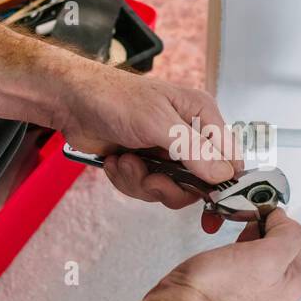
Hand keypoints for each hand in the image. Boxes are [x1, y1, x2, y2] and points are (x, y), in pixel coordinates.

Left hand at [57, 62, 240, 230]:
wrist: (71, 103)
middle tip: (151, 177)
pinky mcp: (145, 164)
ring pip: (170, 190)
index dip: (222, 183)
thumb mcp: (158, 123)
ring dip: (143, 182)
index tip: (211, 202)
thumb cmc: (113, 97)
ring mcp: (166, 152)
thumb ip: (193, 151)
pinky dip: (129, 180)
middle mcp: (188, 134)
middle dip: (169, 185)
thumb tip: (223, 175)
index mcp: (201, 115)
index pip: (229, 158)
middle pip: (199, 183)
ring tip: (127, 161)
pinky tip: (118, 161)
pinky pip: (147, 189)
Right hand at [145, 209, 300, 300]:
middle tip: (243, 226)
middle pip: (278, 258)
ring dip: (247, 254)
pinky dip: (233, 272)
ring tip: (230, 247)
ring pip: (258, 271)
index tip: (258, 213)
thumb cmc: (213, 288)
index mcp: (291, 289)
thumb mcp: (265, 255)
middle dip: (263, 238)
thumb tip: (285, 221)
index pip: (295, 241)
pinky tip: (221, 268)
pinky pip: (238, 285)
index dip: (276, 221)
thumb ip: (286, 236)